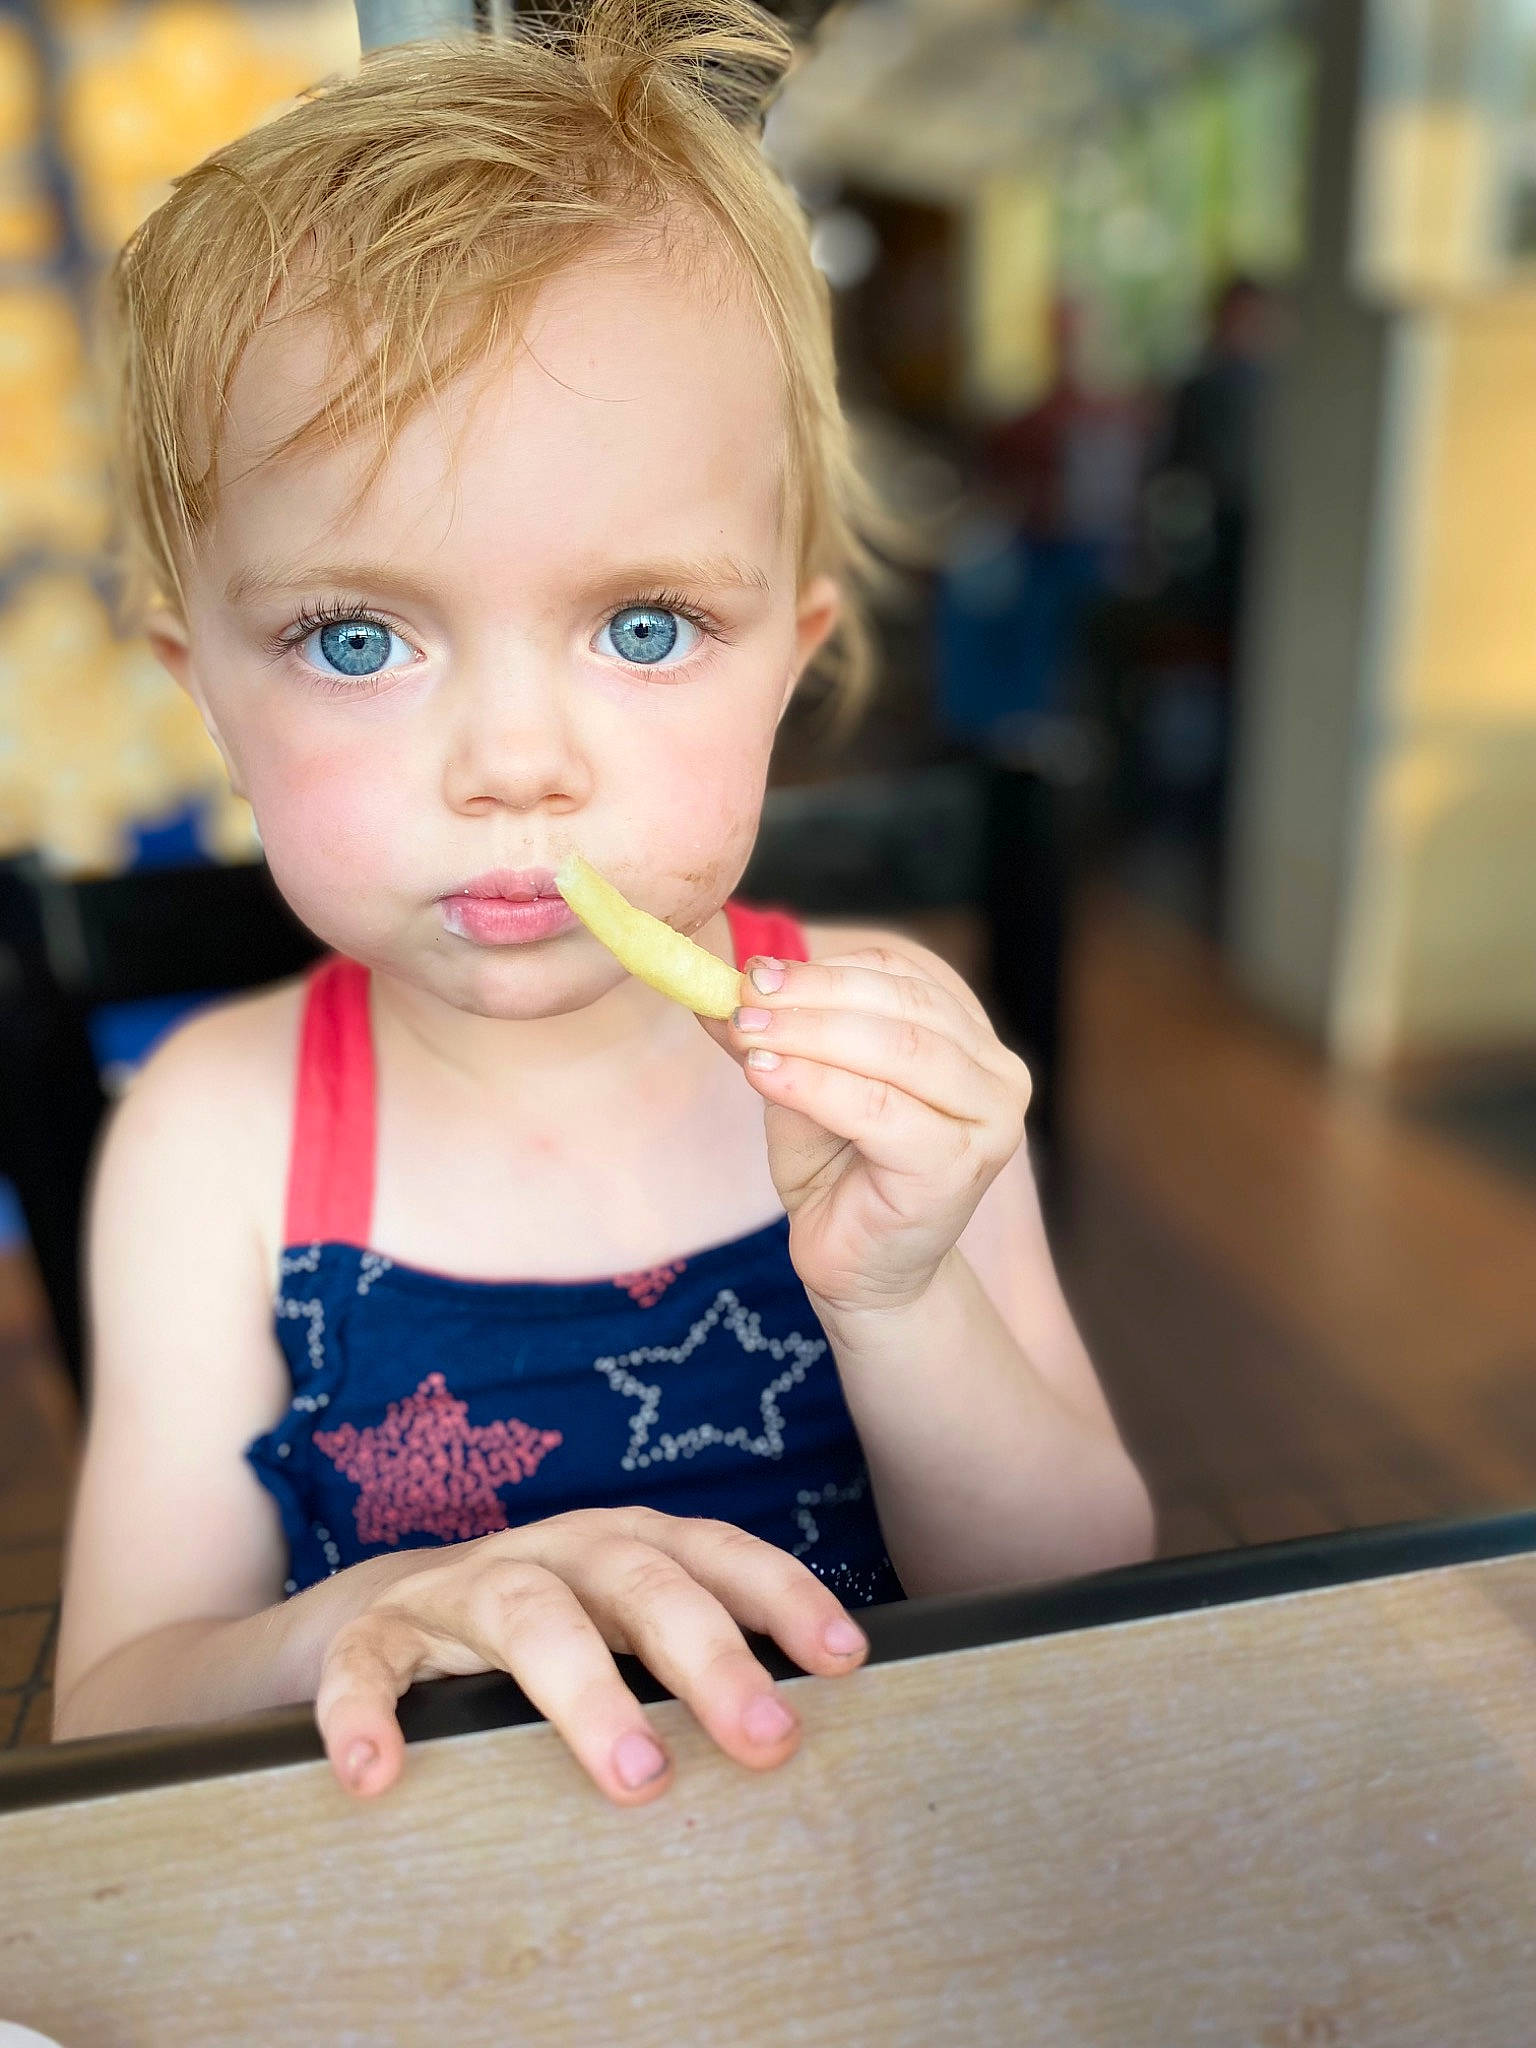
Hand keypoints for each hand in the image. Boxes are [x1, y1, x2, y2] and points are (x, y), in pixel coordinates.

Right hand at [314, 1506, 868, 1803]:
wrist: (391, 1612)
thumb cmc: (549, 1633)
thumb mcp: (624, 1629)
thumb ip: (698, 1660)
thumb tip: (810, 1730)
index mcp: (624, 1545)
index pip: (715, 1554)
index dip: (782, 1596)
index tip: (844, 1657)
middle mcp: (551, 1551)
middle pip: (636, 1581)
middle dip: (709, 1655)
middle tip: (767, 1736)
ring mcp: (461, 1587)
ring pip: (527, 1614)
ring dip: (587, 1691)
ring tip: (638, 1777)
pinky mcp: (377, 1633)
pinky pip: (370, 1666)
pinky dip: (370, 1714)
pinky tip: (381, 1775)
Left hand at [703, 947, 1031, 1317]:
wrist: (863, 1273)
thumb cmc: (840, 1175)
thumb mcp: (803, 1087)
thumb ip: (776, 1037)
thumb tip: (714, 984)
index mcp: (970, 1041)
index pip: (902, 977)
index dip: (827, 968)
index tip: (754, 971)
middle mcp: (996, 1075)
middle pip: (902, 1006)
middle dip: (813, 995)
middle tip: (743, 996)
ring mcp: (987, 1122)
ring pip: (896, 1050)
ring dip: (809, 1033)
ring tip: (745, 1032)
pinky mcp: (957, 1167)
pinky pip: (878, 1108)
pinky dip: (815, 1084)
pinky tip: (762, 1075)